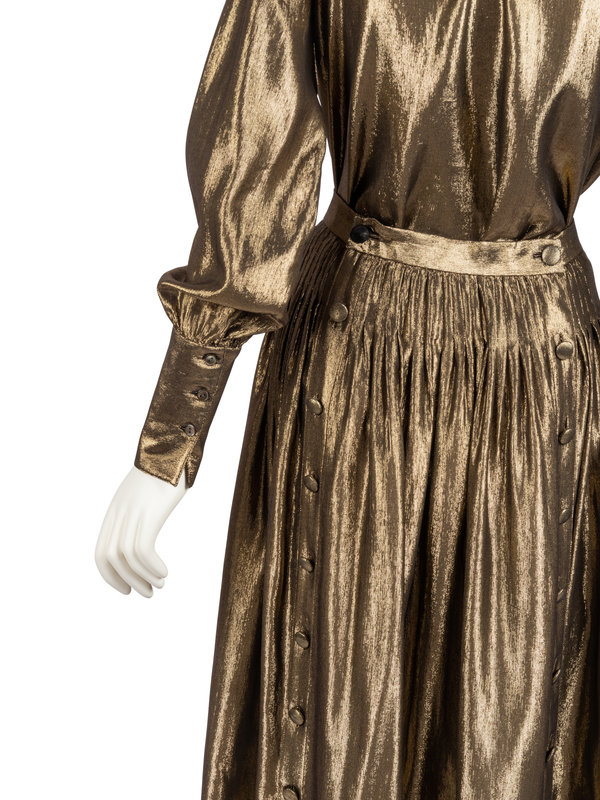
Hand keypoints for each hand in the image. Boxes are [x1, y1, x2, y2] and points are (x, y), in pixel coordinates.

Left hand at [95, 465, 187, 596]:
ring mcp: (134, 511)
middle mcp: (120, 513)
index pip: (100, 552)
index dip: (110, 576)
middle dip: (126, 581)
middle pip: (110, 557)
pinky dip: (152, 566)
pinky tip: (164, 572)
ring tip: (159, 585)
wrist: (174, 446)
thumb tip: (146, 528)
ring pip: (127, 556)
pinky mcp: (149, 511)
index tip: (127, 588)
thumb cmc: (166, 470)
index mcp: (116, 511)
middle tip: (145, 594)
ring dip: (143, 577)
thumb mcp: (145, 493)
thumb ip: (140, 510)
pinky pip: (143, 548)